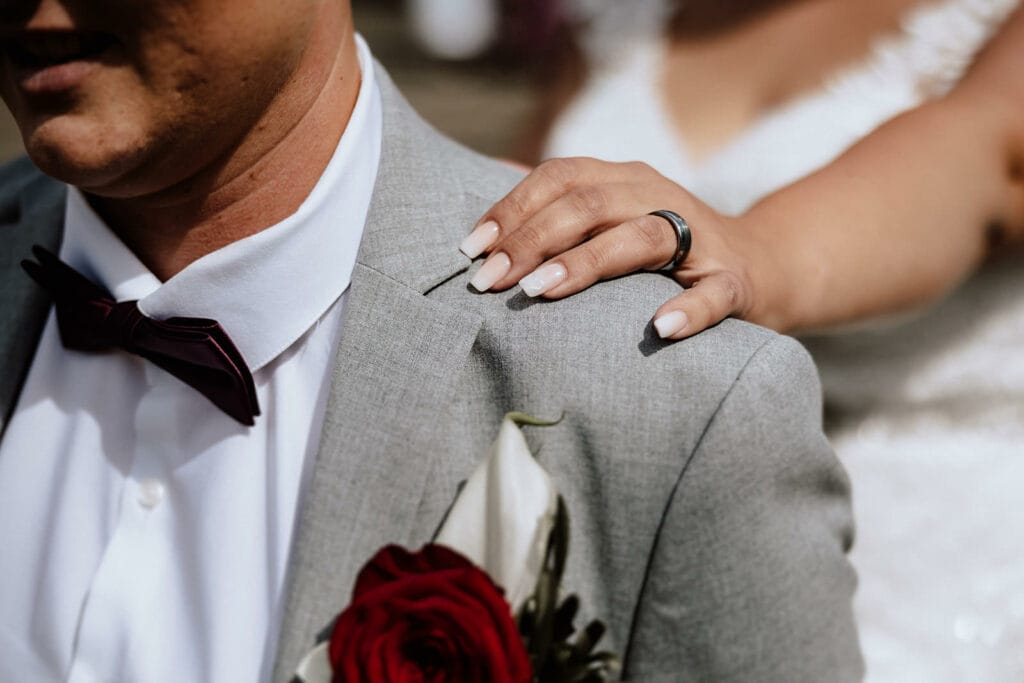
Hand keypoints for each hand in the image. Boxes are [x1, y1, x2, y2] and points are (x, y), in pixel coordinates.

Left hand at [460, 157, 764, 338]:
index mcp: (623, 179)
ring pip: (640, 237)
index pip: (560, 178)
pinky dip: (688, 309)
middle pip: (589, 205)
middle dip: (531, 240)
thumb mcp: (613, 217)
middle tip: (488, 280)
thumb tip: (490, 174)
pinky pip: (713, 293)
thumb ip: (560, 202)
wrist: (761, 267)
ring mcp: (697, 237)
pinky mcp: (733, 281)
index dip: (513, 208)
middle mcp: (657, 196)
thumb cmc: (665, 250)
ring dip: (586, 263)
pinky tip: (660, 328)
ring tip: (539, 291)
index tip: (471, 248)